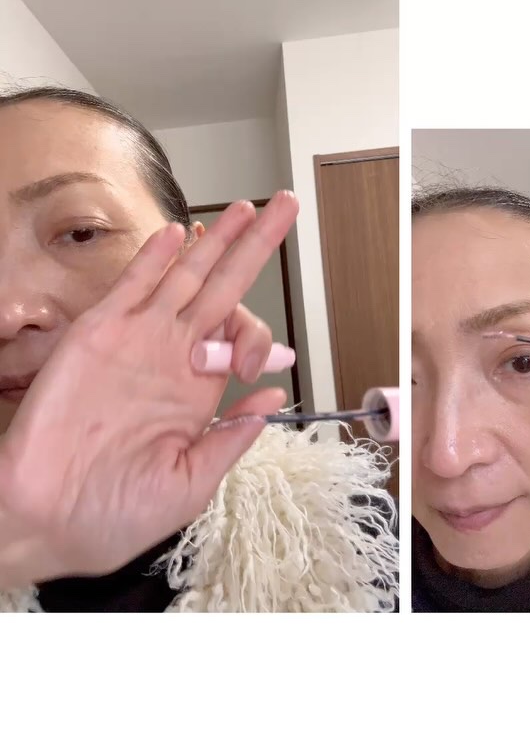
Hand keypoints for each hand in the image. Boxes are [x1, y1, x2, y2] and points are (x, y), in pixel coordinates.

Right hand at [0, 191, 298, 586]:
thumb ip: (232, 437)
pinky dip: (153, 261)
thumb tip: (273, 396)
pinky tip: (178, 234)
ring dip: (213, 242)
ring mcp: (135, 343)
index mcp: (195, 394)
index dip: (258, 334)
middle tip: (284, 208)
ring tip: (245, 208)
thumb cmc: (115, 514)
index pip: (238, 339)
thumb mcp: (191, 483)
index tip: (254, 361)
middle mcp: (169, 360)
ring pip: (182, 278)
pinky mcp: (96, 337)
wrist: (46, 522)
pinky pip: (130, 289)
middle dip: (253, 249)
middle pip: (221, 291)